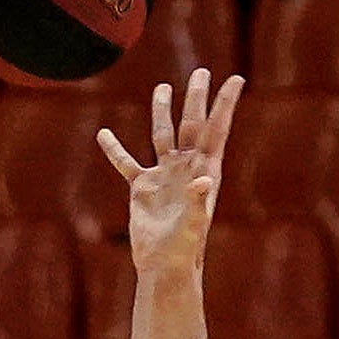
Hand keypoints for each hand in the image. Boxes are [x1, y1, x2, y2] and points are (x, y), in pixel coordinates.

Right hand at [99, 69, 240, 281]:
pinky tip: (103, 134)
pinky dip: (114, 149)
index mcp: (204, 170)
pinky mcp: (142, 187)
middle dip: (196, 98)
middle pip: (191, 124)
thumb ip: (199, 199)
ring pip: (161, 135)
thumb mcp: (194, 223)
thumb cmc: (184, 248)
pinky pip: (126, 163)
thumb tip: (204, 178)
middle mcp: (186, 167)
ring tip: (163, 87)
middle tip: (201, 72)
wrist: (163, 266)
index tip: (236, 78)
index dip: (225, 104)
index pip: (216, 129)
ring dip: (162, 111)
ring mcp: (164, 175)